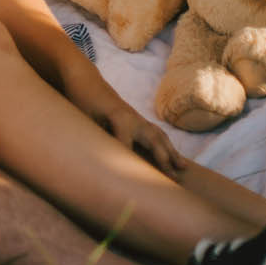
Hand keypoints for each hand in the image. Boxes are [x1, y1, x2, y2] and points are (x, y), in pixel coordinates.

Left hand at [70, 77, 184, 176]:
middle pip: (153, 141)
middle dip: (164, 160)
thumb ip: (95, 139)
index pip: (128, 147)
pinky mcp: (136, 119)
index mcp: (119, 118)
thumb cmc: (82, 101)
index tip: (139, 183)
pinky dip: (166, 144)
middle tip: (175, 179)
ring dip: (171, 152)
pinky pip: (156, 133)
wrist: (85, 81)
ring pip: (159, 136)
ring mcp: (136, 118)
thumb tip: (101, 163)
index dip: (131, 165)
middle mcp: (132, 118)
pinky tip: (173, 155)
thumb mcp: (84, 120)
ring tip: (183, 167)